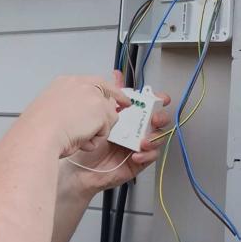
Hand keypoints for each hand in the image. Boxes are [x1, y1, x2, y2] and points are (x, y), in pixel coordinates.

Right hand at [18, 72, 130, 157]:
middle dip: (109, 111)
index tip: (118, 98)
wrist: (38, 134)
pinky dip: (95, 139)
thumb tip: (84, 117)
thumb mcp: (52, 111)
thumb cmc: (37, 129)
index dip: (108, 91)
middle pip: (106, 95)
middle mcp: (80, 84)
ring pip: (108, 116)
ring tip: (77, 136)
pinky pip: (106, 129)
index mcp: (64, 83)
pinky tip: (80, 140)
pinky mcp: (100, 109)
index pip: (93, 83)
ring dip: (96, 130)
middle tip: (112, 119)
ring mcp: (91, 95)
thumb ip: (70, 108)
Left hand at [62, 71, 171, 193]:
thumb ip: (111, 94)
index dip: (159, 101)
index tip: (161, 98)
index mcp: (130, 117)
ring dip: (154, 138)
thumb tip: (117, 75)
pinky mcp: (139, 161)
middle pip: (159, 121)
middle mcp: (136, 131)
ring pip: (159, 139)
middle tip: (153, 119)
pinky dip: (146, 154)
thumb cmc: (87, 141)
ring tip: (143, 140)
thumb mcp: (97, 113)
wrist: (78, 167)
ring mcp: (139, 146)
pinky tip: (136, 153)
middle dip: (160, 118)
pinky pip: (151, 157)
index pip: (150, 106)